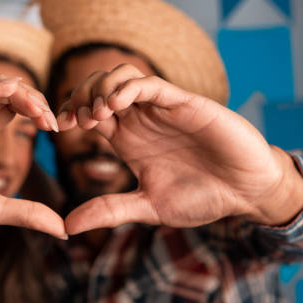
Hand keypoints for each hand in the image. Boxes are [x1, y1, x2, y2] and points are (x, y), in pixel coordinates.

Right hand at [0, 75, 66, 245]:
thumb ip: (28, 214)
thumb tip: (64, 230)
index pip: (13, 108)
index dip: (36, 109)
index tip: (55, 127)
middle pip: (3, 94)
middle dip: (31, 99)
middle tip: (50, 118)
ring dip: (13, 91)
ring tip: (36, 105)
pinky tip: (8, 89)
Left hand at [57, 64, 302, 233]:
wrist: (246, 192)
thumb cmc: (202, 197)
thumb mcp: (148, 206)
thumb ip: (110, 210)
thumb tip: (67, 226)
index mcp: (127, 138)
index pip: (88, 111)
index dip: (69, 111)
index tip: (56, 126)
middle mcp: (140, 118)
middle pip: (98, 87)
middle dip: (79, 96)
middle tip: (74, 119)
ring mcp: (160, 108)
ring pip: (120, 76)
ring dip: (100, 88)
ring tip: (96, 114)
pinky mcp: (183, 102)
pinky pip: (149, 83)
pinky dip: (127, 88)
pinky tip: (115, 106)